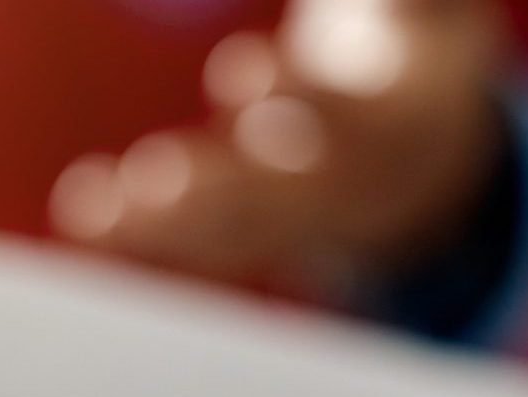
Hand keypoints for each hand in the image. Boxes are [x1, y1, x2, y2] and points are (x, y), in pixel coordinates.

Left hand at [52, 0, 507, 285]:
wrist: (435, 152)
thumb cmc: (413, 49)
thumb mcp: (424, 17)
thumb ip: (408, 0)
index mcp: (395, 122)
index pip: (348, 116)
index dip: (299, 97)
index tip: (238, 73)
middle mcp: (351, 183)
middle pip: (286, 194)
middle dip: (220, 188)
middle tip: (154, 179)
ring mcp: (309, 217)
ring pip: (239, 229)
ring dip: (166, 225)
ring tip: (95, 212)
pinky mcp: (271, 232)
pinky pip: (210, 241)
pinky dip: (150, 236)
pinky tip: (91, 221)